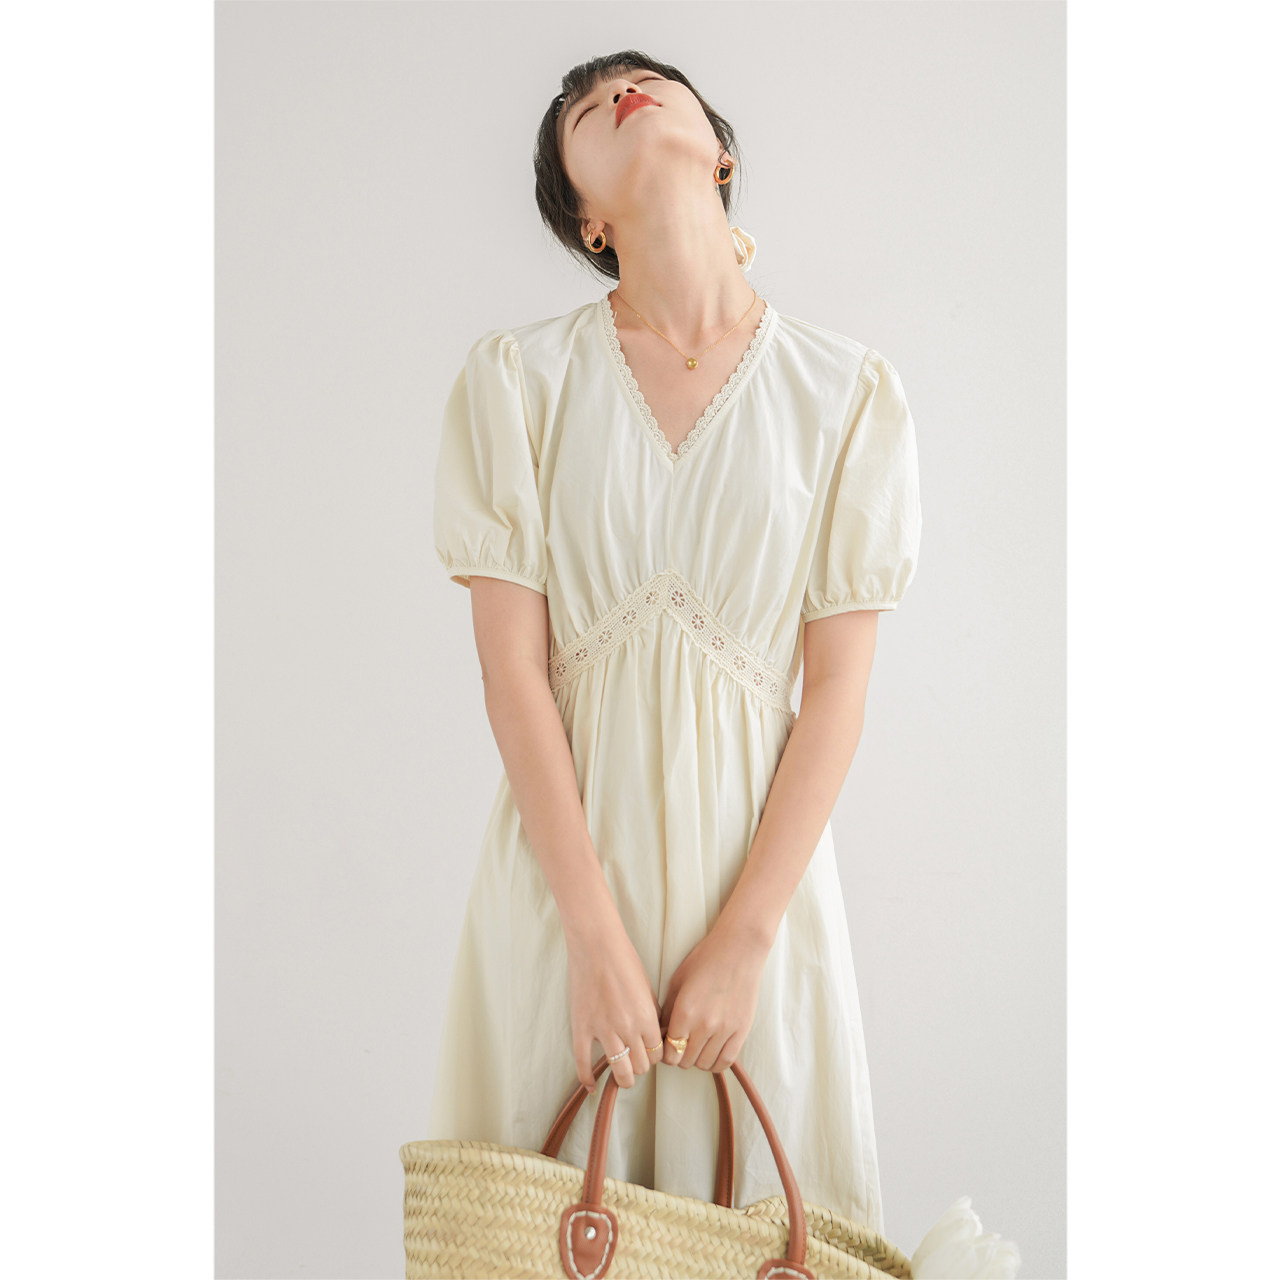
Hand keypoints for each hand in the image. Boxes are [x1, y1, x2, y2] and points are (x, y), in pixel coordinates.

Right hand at [565, 920, 663, 1092]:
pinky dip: (587, 1079)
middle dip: (641, 1065)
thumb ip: (651, 1016)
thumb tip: (653, 1038)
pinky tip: (591, 1087)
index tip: (650, 1052)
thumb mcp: (648, 989)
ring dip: (624, 1076)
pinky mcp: (582, 1028)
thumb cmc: (624, 961)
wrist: (596, 946)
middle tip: (636, 1058)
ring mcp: (603, 1030)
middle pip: (641, 1066)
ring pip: (620, 1071)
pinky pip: (583, 1063)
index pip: (657, 1054)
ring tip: (623, 1074)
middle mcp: (627, 1028)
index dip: (655, 1055)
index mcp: (646, 1018)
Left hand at [659, 920, 769, 1073]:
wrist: (739, 948)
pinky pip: (726, 1060)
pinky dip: (716, 1062)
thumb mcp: (678, 982)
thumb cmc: (706, 959)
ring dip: (697, 1059)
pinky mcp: (742, 1030)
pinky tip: (711, 1052)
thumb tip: (660, 1034)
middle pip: (685, 1061)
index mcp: (685, 1012)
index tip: (667, 1046)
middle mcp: (704, 1025)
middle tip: (681, 1045)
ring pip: (705, 1064)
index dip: (666, 1053)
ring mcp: (725, 1029)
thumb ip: (667, 1011)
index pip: (669, 1052)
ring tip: (697, 1046)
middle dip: (680, 1056)